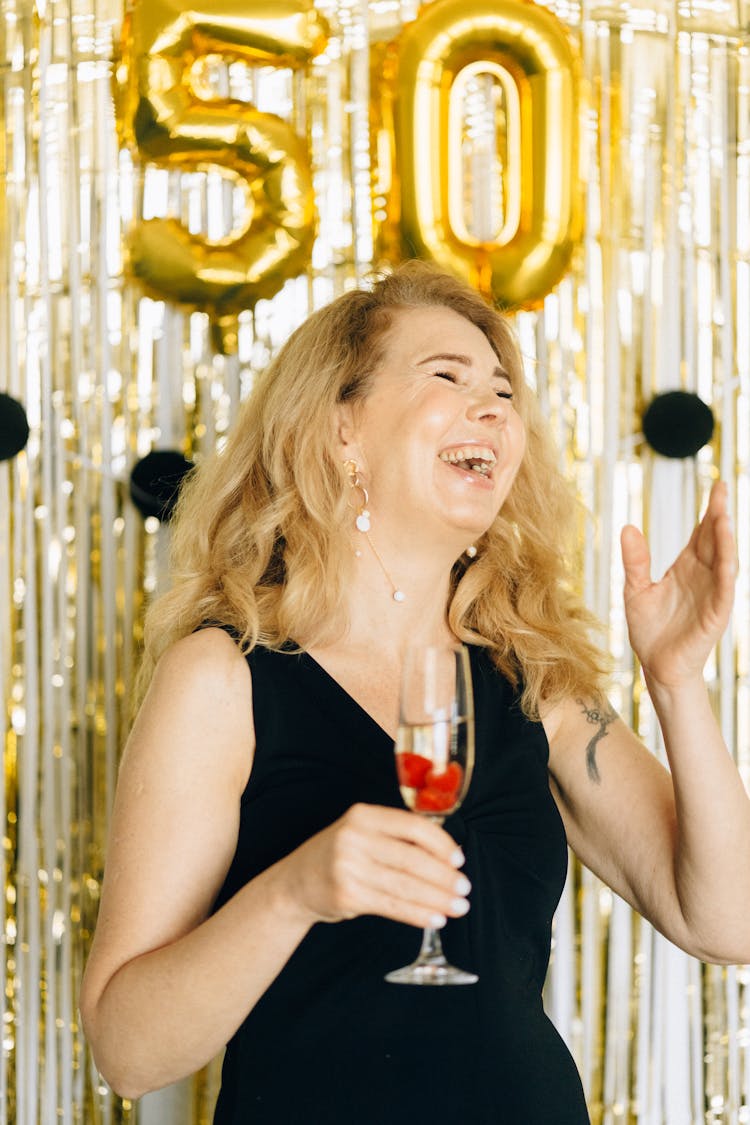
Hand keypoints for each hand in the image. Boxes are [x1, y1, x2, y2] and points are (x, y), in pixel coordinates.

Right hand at [274, 803, 469, 930]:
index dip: (441, 845)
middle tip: (464, 889)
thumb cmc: (340, 855)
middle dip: (444, 877)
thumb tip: (449, 853)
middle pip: (412, 859)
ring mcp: (348, 867)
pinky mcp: (347, 895)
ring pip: (405, 885)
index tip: (459, 860)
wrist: (296, 882)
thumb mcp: (362, 832)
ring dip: (437, 899)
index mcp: (363, 815)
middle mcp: (354, 838)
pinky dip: (417, 914)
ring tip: (457, 907)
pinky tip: (434, 918)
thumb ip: (398, 836)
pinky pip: (392, 906)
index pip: (412, 826)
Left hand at [620, 480, 735, 688]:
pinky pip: (724, 589)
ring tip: (723, 515)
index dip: (708, 510)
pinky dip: (726, 571)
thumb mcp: (635, 590)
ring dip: (725, 539)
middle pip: (714, 540)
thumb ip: (635, 561)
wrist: (656, 666)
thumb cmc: (649, 629)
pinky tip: (727, 555)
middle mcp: (703, 576)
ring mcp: (712, 594)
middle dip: (719, 515)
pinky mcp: (716, 614)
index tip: (716, 485)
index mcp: (685, 567)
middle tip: (721, 489)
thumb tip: (629, 527)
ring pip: (723, 560)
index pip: (701, 533)